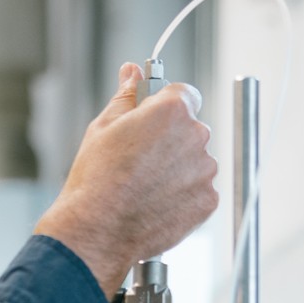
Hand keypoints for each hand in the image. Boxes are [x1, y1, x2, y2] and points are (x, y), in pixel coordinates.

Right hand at [34, 62, 219, 290]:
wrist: (98, 231)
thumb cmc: (96, 179)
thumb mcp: (103, 127)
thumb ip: (126, 95)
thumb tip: (131, 72)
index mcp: (172, 110)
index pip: (184, 94)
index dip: (167, 107)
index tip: (154, 120)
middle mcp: (195, 136)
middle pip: (191, 129)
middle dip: (171, 140)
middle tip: (141, 160)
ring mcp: (204, 170)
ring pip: (196, 161)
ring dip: (178, 169)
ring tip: (145, 186)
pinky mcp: (207, 200)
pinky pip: (200, 190)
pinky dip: (183, 195)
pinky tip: (156, 202)